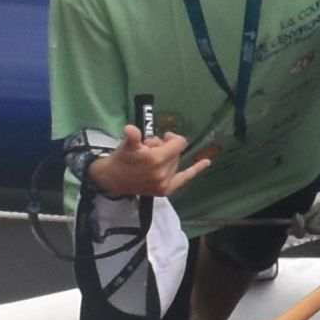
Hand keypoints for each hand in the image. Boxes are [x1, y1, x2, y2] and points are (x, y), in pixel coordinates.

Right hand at [90, 125, 206, 204]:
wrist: (112, 180)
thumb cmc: (121, 159)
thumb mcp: (127, 144)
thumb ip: (133, 136)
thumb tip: (132, 129)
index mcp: (156, 159)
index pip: (178, 143)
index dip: (171, 138)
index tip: (162, 137)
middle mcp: (164, 172)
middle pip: (176, 153)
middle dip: (166, 148)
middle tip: (151, 148)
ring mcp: (165, 182)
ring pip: (177, 163)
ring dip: (169, 158)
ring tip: (153, 158)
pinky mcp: (165, 190)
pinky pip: (185, 178)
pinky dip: (196, 169)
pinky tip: (206, 162)